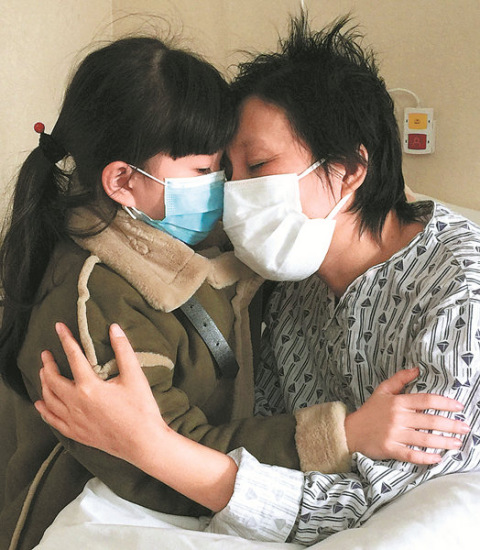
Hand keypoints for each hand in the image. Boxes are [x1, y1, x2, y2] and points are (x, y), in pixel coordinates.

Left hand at [35, 322, 167, 463]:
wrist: (143, 443)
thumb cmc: (141, 409)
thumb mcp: (135, 376)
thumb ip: (123, 350)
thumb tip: (114, 328)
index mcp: (90, 387)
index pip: (73, 357)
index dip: (66, 339)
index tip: (58, 327)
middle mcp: (76, 404)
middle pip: (53, 380)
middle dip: (48, 364)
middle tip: (46, 354)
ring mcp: (74, 420)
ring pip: (49, 399)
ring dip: (44, 383)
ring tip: (44, 373)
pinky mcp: (77, 433)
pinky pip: (53, 420)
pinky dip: (44, 410)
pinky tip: (41, 403)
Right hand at [344, 367, 469, 464]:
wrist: (351, 430)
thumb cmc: (370, 410)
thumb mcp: (382, 390)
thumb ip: (399, 379)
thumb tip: (416, 369)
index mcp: (397, 402)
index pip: (425, 400)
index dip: (444, 402)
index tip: (458, 406)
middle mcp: (397, 418)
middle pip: (429, 420)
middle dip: (450, 424)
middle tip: (465, 427)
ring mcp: (394, 434)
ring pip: (424, 439)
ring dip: (443, 442)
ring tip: (457, 443)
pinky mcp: (390, 449)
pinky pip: (411, 455)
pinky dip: (426, 458)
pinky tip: (438, 458)